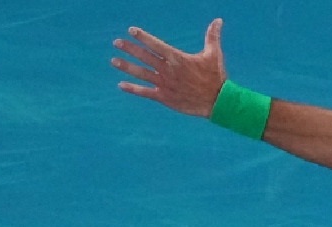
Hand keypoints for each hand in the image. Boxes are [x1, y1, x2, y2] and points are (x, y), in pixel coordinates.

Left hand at [111, 19, 226, 116]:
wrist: (217, 101)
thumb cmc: (215, 76)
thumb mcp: (214, 54)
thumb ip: (212, 36)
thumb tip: (218, 20)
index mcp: (178, 58)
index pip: (156, 45)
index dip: (143, 37)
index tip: (131, 30)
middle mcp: (168, 70)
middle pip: (145, 57)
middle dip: (130, 49)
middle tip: (116, 42)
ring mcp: (165, 84)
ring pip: (142, 74)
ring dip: (127, 67)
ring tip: (114, 61)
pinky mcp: (165, 97)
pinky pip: (146, 92)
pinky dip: (133, 89)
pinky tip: (121, 85)